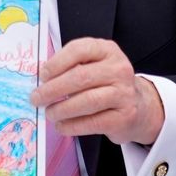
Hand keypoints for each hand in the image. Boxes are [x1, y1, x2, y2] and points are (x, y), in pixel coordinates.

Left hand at [32, 38, 163, 144]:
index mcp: (107, 50)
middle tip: (37, 98)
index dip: (57, 63)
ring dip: (61, 109)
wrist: (139, 106)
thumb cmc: (107, 84)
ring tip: (49, 113)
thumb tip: (41, 79)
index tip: (42, 75)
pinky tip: (62, 126)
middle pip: (80, 77)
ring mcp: (124, 93)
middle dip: (53, 89)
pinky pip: (93, 122)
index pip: (79, 50)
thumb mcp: (94, 66)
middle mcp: (118, 69)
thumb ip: (71, 67)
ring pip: (87, 101)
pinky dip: (72, 126)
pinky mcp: (124, 117)